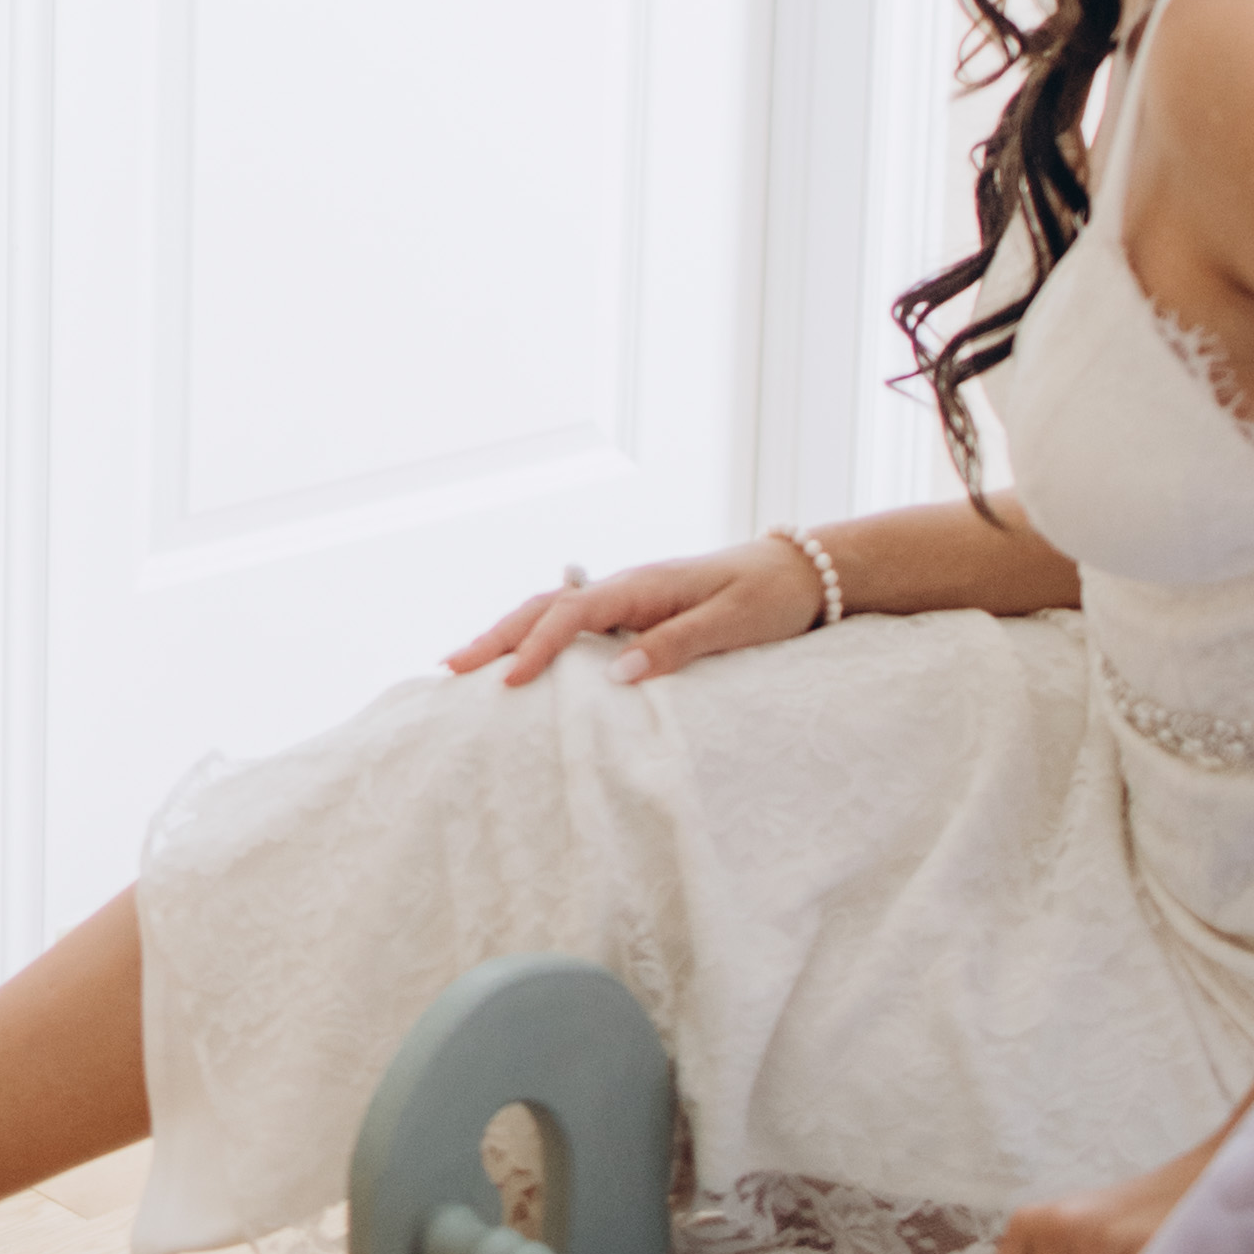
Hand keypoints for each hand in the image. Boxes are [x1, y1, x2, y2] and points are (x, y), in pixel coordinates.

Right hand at [450, 538, 833, 690]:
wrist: (802, 571)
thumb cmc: (771, 596)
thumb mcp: (733, 623)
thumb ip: (676, 645)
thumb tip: (617, 674)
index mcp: (643, 585)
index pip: (572, 615)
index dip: (536, 648)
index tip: (506, 682)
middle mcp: (626, 586)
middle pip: (544, 607)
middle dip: (496, 636)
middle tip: (450, 668)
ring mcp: (628, 598)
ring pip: (552, 612)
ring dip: (508, 634)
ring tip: (466, 663)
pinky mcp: (637, 612)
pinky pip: (573, 623)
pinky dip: (536, 637)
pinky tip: (520, 658)